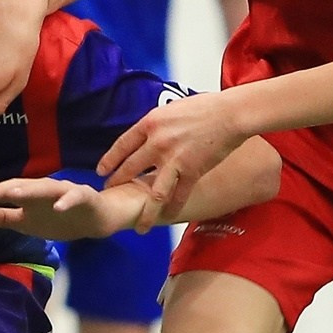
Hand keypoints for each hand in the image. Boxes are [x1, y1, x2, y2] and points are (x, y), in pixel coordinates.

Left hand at [0, 177, 129, 241]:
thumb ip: (4, 218)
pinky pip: (75, 197)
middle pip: (21, 186)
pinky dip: (66, 201)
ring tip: (15, 193)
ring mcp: (65, 192)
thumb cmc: (61, 217)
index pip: (5, 193)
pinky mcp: (84, 197)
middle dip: (3, 190)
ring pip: (46, 188)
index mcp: (30, 195)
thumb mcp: (28, 222)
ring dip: (30, 190)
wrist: (98, 218)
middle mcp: (44, 189)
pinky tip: (58, 207)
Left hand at [98, 90, 248, 220]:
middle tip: (111, 193)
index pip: (122, 145)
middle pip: (130, 169)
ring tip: (139, 226)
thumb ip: (157, 123)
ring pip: (153, 193)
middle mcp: (157, 143)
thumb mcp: (172, 109)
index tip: (101, 171)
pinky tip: (169, 218)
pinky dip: (174, 209)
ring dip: (145, 212)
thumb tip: (149, 133)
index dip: (110, 160)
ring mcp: (174, 160)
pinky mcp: (192, 171)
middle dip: (118, 183)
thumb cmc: (206, 106)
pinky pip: (179, 196)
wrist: (231, 114)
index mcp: (151, 123)